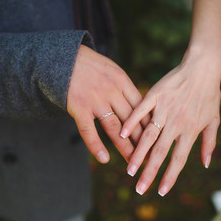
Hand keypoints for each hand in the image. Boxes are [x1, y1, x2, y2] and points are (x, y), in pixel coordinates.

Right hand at [67, 45, 148, 162]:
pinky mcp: (79, 107)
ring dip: (125, 147)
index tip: (158, 139)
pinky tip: (104, 159)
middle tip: (150, 157)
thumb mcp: (111, 70)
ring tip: (133, 163)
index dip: (150, 125)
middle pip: (132, 121)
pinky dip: (96, 146)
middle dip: (143, 141)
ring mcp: (95, 100)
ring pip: (115, 128)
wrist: (63, 57)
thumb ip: (123, 87)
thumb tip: (139, 105)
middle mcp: (111, 91)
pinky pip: (88, 130)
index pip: (141, 107)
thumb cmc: (88, 64)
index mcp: (122, 81)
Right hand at [120, 49, 220, 195]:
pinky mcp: (155, 95)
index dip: (170, 177)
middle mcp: (176, 123)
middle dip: (150, 172)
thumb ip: (209, 143)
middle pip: (161, 153)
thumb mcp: (214, 119)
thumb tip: (205, 164)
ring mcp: (164, 109)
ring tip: (130, 169)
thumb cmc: (209, 94)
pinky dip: (132, 122)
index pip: (179, 159)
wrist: (202, 67)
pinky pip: (141, 111)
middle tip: (139, 188)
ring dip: (139, 154)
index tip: (161, 192)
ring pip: (149, 135)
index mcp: (190, 130)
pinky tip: (122, 134)